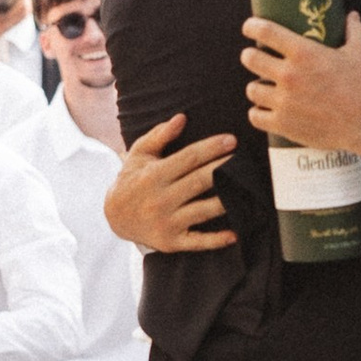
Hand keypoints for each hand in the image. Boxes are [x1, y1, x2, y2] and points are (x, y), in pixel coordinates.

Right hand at [104, 115, 237, 255]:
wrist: (114, 216)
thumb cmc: (132, 179)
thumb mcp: (139, 153)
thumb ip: (160, 135)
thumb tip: (181, 118)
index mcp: (154, 175)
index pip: (188, 158)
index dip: (211, 148)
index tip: (231, 140)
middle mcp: (160, 199)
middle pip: (200, 181)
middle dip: (223, 168)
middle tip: (243, 159)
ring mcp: (167, 222)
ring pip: (203, 210)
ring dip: (227, 200)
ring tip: (246, 189)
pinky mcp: (171, 242)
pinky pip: (198, 242)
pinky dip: (217, 240)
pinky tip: (234, 234)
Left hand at [242, 8, 360, 159]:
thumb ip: (355, 31)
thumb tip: (353, 16)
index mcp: (304, 53)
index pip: (266, 31)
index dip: (252, 27)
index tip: (249, 28)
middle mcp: (289, 75)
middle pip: (249, 59)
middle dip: (250, 56)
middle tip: (255, 58)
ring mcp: (283, 101)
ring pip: (251, 89)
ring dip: (257, 86)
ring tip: (263, 87)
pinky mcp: (282, 124)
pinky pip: (255, 116)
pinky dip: (258, 113)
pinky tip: (265, 110)